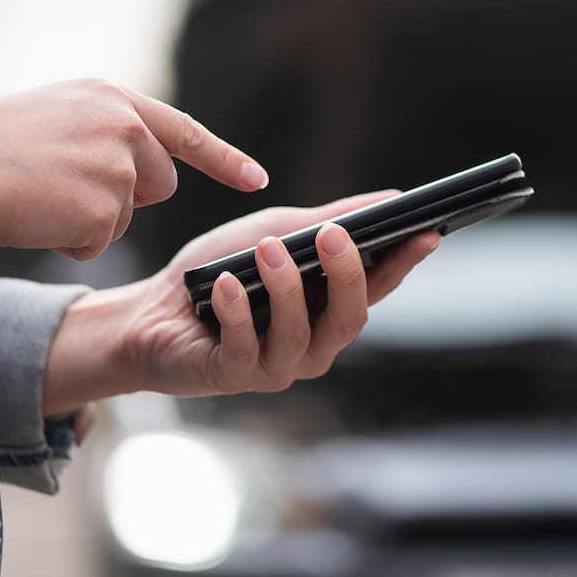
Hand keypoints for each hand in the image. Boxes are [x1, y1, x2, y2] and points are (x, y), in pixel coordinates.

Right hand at [0, 79, 267, 260]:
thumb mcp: (54, 115)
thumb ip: (104, 133)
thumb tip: (141, 171)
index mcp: (111, 97)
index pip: (183, 131)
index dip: (224, 159)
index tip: (256, 180)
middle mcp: (124, 127)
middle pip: (159, 183)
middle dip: (127, 197)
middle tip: (64, 188)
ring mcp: (117, 168)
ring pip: (125, 216)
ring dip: (89, 219)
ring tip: (37, 195)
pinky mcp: (103, 210)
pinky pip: (97, 243)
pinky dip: (68, 241)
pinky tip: (33, 217)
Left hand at [41, 191, 440, 412]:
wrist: (151, 312)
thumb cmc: (220, 273)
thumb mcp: (274, 234)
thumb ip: (328, 221)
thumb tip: (391, 200)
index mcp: (327, 310)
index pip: (378, 288)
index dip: (403, 263)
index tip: (425, 232)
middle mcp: (312, 345)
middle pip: (349, 319)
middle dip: (346, 276)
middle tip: (335, 236)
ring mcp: (274, 367)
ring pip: (300, 335)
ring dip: (286, 290)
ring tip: (268, 251)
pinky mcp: (232, 376)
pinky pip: (244, 349)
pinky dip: (238, 315)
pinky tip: (228, 287)